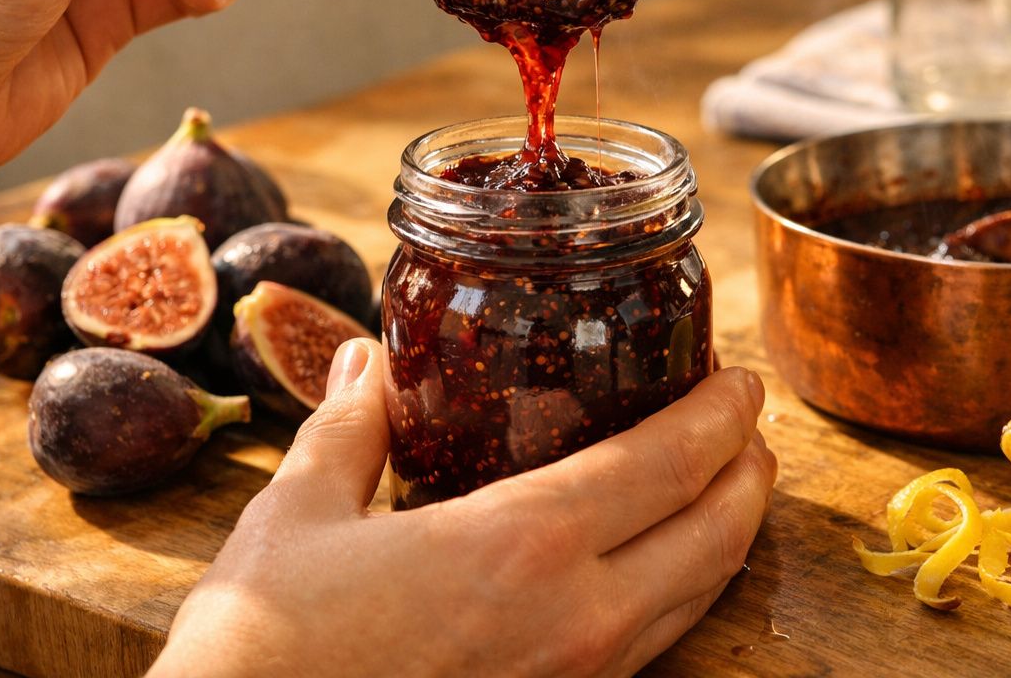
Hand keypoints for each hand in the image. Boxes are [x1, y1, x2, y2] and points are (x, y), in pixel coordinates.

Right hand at [149, 342, 776, 677]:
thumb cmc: (261, 650)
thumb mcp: (296, 518)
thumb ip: (346, 429)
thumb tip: (360, 362)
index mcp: (521, 546)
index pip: (668, 464)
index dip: (720, 415)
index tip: (742, 379)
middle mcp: (576, 619)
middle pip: (714, 533)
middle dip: (748, 469)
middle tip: (749, 423)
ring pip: (699, 596)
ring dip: (729, 528)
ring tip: (726, 481)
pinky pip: (656, 643)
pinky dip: (686, 587)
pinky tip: (661, 563)